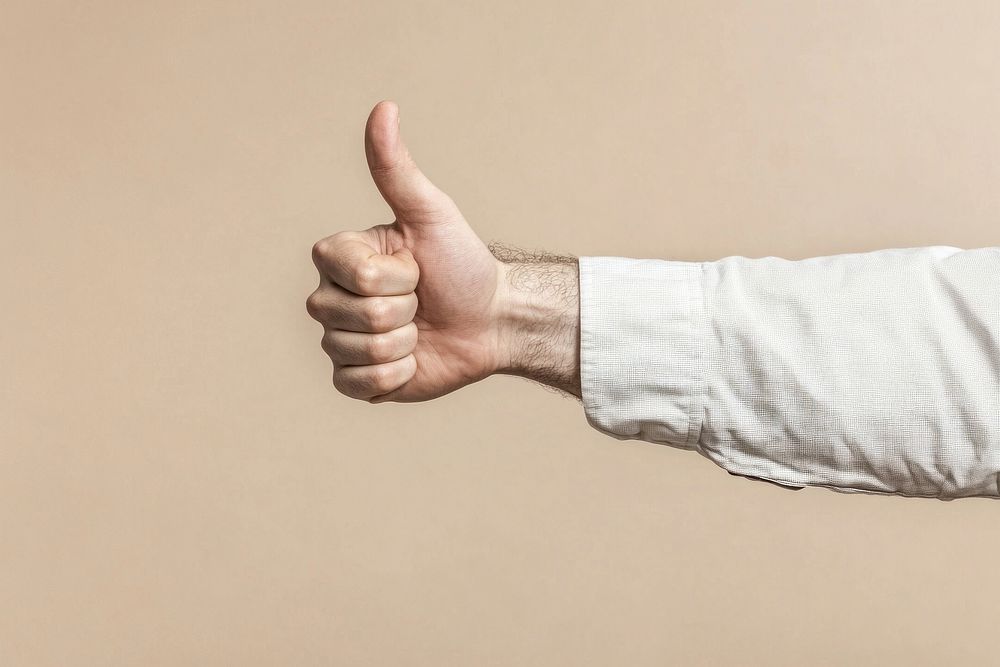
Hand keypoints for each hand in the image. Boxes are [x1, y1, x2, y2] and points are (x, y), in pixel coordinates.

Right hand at [307, 100, 505, 402]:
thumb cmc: (462, 263)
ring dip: (402, 344)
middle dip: (400, 311)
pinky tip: (411, 359)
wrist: (491, 320)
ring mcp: (341, 341)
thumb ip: (397, 168)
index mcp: (339, 258)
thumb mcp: (431, 213)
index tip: (415, 267)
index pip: (350, 274)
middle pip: (349, 315)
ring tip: (417, 329)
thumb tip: (384, 106)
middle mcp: (331, 298)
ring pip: (355, 352)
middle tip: (419, 301)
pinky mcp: (355, 380)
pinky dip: (394, 376)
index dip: (394, 277)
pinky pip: (357, 385)